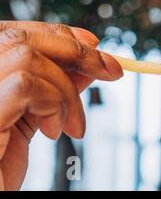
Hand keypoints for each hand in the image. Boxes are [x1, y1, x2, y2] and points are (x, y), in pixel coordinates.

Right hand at [0, 21, 122, 189]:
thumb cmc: (0, 164)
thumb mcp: (35, 118)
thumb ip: (54, 88)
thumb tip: (86, 66)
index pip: (16, 34)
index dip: (57, 34)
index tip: (94, 44)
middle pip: (21, 39)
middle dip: (77, 51)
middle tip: (112, 71)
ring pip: (28, 58)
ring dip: (65, 90)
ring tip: (72, 125)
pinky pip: (26, 85)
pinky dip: (53, 104)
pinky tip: (54, 132)